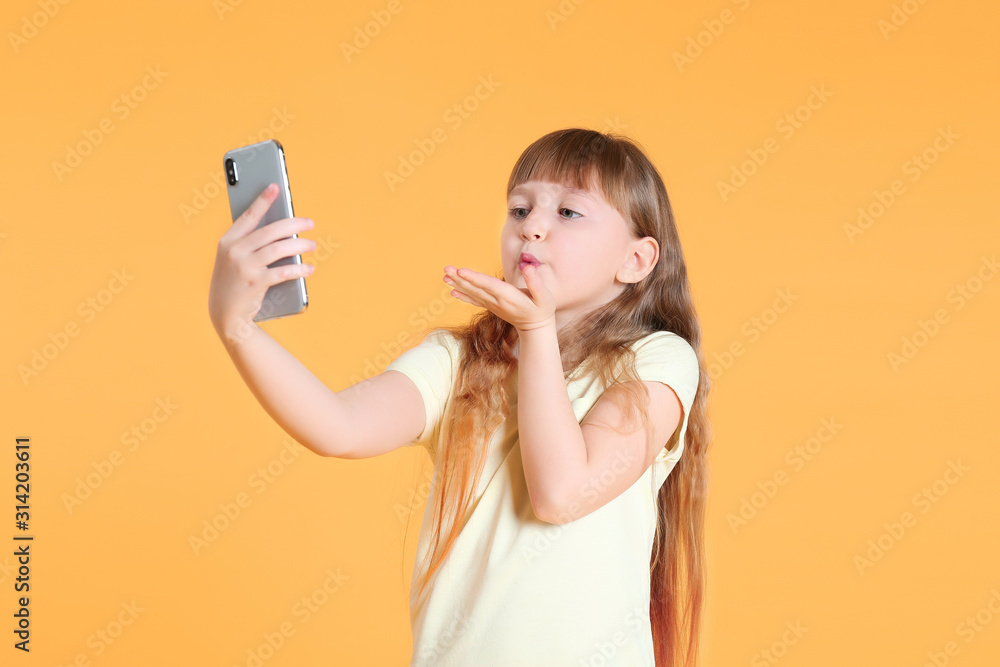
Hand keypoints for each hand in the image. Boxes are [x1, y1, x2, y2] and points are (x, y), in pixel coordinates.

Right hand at [208, 183, 316, 340]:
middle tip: (309, 223)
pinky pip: (282, 271)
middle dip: (293, 224)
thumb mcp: (233, 260)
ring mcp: (243, 267)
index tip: (275, 187)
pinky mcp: (255, 283)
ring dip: (300, 245)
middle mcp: (233, 251)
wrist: (225, 315)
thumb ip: (248, 244)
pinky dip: (298, 269)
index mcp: (227, 241)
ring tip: (312, 245)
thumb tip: (280, 229)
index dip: (263, 200)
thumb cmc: (234, 283)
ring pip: (279, 249)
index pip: (248, 216)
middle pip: (270, 231)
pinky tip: (308, 268)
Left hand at [443, 263, 555, 331]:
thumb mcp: (544, 297)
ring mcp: (493, 305)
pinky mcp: (491, 306)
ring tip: (445, 276)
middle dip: (461, 278)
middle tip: (446, 269)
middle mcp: (497, 301)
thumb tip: (528, 268)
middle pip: (476, 288)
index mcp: (509, 296)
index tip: (461, 271)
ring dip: (458, 284)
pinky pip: (475, 300)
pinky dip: (463, 296)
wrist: (536, 327)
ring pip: (473, 294)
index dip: (475, 278)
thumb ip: (536, 283)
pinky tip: (452, 291)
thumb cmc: (542, 309)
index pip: (489, 285)